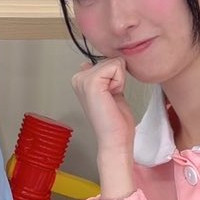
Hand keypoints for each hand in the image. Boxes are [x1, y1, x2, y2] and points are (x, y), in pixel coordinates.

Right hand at [71, 59, 136, 195]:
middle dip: (118, 78)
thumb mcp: (108, 91)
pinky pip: (116, 66)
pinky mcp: (92, 82)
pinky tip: (112, 97)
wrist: (115, 139)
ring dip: (119, 81)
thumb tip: (92, 63)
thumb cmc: (114, 121)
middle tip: (111, 99)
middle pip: (111, 59)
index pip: (107, 60)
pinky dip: (120, 82)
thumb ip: (102, 76)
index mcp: (80, 79)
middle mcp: (78, 78)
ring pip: (114, 62)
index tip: (109, 96)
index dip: (115, 77)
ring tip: (111, 99)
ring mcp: (83, 79)